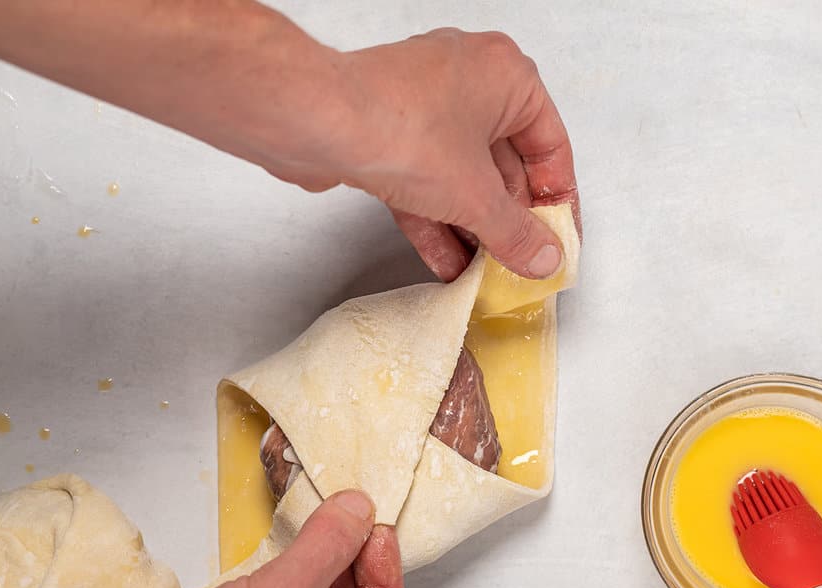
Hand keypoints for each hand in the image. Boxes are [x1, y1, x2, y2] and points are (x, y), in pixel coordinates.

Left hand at [0, 4, 577, 281]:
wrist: (263, 108)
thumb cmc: (359, 121)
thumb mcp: (451, 179)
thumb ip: (505, 224)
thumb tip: (546, 259)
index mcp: (493, 75)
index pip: (551, 142)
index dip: (557, 200)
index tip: (558, 252)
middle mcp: (452, 84)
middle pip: (504, 159)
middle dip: (511, 217)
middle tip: (524, 274)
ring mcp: (408, 110)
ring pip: (459, 177)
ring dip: (467, 227)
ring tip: (478, 279)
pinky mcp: (369, 136)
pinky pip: (419, 187)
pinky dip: (429, 221)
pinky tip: (432, 262)